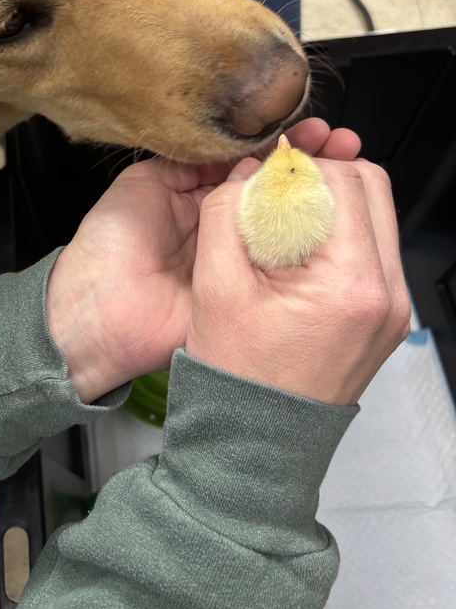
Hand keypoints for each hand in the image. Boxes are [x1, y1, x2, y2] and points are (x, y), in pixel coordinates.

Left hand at [46, 119, 360, 402]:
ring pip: (284, 224)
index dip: (280, 146)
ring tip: (345, 171)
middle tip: (343, 145)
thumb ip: (187, 159)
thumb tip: (231, 140)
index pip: (249, 165)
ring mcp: (237, 257)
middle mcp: (222, 225)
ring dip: (316, 200)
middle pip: (274, 191)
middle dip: (310, 168)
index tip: (313, 129)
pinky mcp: (245, 289)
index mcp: (197, 198)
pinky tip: (326, 216)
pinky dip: (305, 243)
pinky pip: (279, 265)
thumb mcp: (144, 182)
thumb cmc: (107, 246)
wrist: (96, 311)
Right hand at [187, 155, 410, 405]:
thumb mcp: (216, 286)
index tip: (268, 175)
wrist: (255, 442)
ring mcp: (391, 308)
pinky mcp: (385, 316)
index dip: (302, 166)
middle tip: (280, 189)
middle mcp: (385, 294)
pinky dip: (338, 234)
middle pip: (373, 188)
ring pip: (377, 215)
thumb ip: (226, 213)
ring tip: (286, 220)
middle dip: (324, 177)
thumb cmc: (238, 378)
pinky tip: (298, 250)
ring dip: (333, 203)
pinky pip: (372, 249)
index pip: (346, 180)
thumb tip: (246, 172)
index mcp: (351, 283)